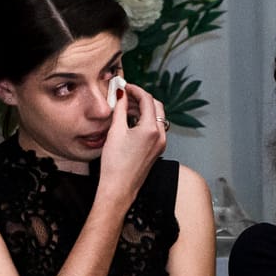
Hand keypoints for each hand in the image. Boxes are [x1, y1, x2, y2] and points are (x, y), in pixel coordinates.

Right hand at [93, 83, 166, 203]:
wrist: (118, 189)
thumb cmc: (115, 164)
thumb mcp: (115, 131)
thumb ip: (120, 108)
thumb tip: (121, 93)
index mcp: (152, 129)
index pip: (147, 99)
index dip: (135, 90)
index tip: (124, 86)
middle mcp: (160, 136)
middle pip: (156, 106)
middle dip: (141, 98)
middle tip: (125, 95)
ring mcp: (160, 144)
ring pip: (157, 117)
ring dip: (143, 109)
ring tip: (125, 107)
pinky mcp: (157, 150)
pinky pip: (155, 128)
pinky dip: (145, 120)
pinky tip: (131, 121)